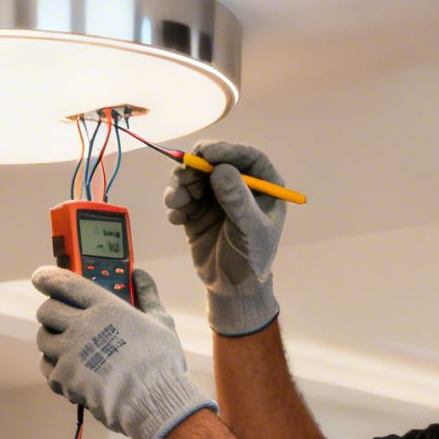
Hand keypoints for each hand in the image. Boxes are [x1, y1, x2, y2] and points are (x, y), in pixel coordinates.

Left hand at [33, 266, 216, 438]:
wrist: (152, 401)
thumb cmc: (160, 363)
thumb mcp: (160, 321)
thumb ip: (147, 294)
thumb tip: (139, 274)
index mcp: (105, 307)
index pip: (65, 283)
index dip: (47, 277)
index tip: (40, 277)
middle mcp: (82, 326)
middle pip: (46, 310)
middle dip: (51, 312)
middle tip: (61, 319)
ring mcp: (70, 353)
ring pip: (42, 338)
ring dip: (52, 341)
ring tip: (69, 348)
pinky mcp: (64, 378)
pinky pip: (48, 368)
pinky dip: (56, 370)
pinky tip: (73, 372)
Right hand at [163, 140, 285, 335]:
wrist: (232, 288)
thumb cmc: (251, 259)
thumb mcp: (249, 230)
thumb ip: (237, 200)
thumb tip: (221, 170)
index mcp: (263, 186)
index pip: (246, 157)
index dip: (226, 149)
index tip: (205, 151)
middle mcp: (239, 187)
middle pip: (214, 162)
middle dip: (195, 167)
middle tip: (182, 175)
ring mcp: (216, 198)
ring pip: (193, 177)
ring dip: (179, 185)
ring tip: (175, 203)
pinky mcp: (197, 211)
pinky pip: (181, 197)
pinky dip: (175, 203)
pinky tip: (177, 219)